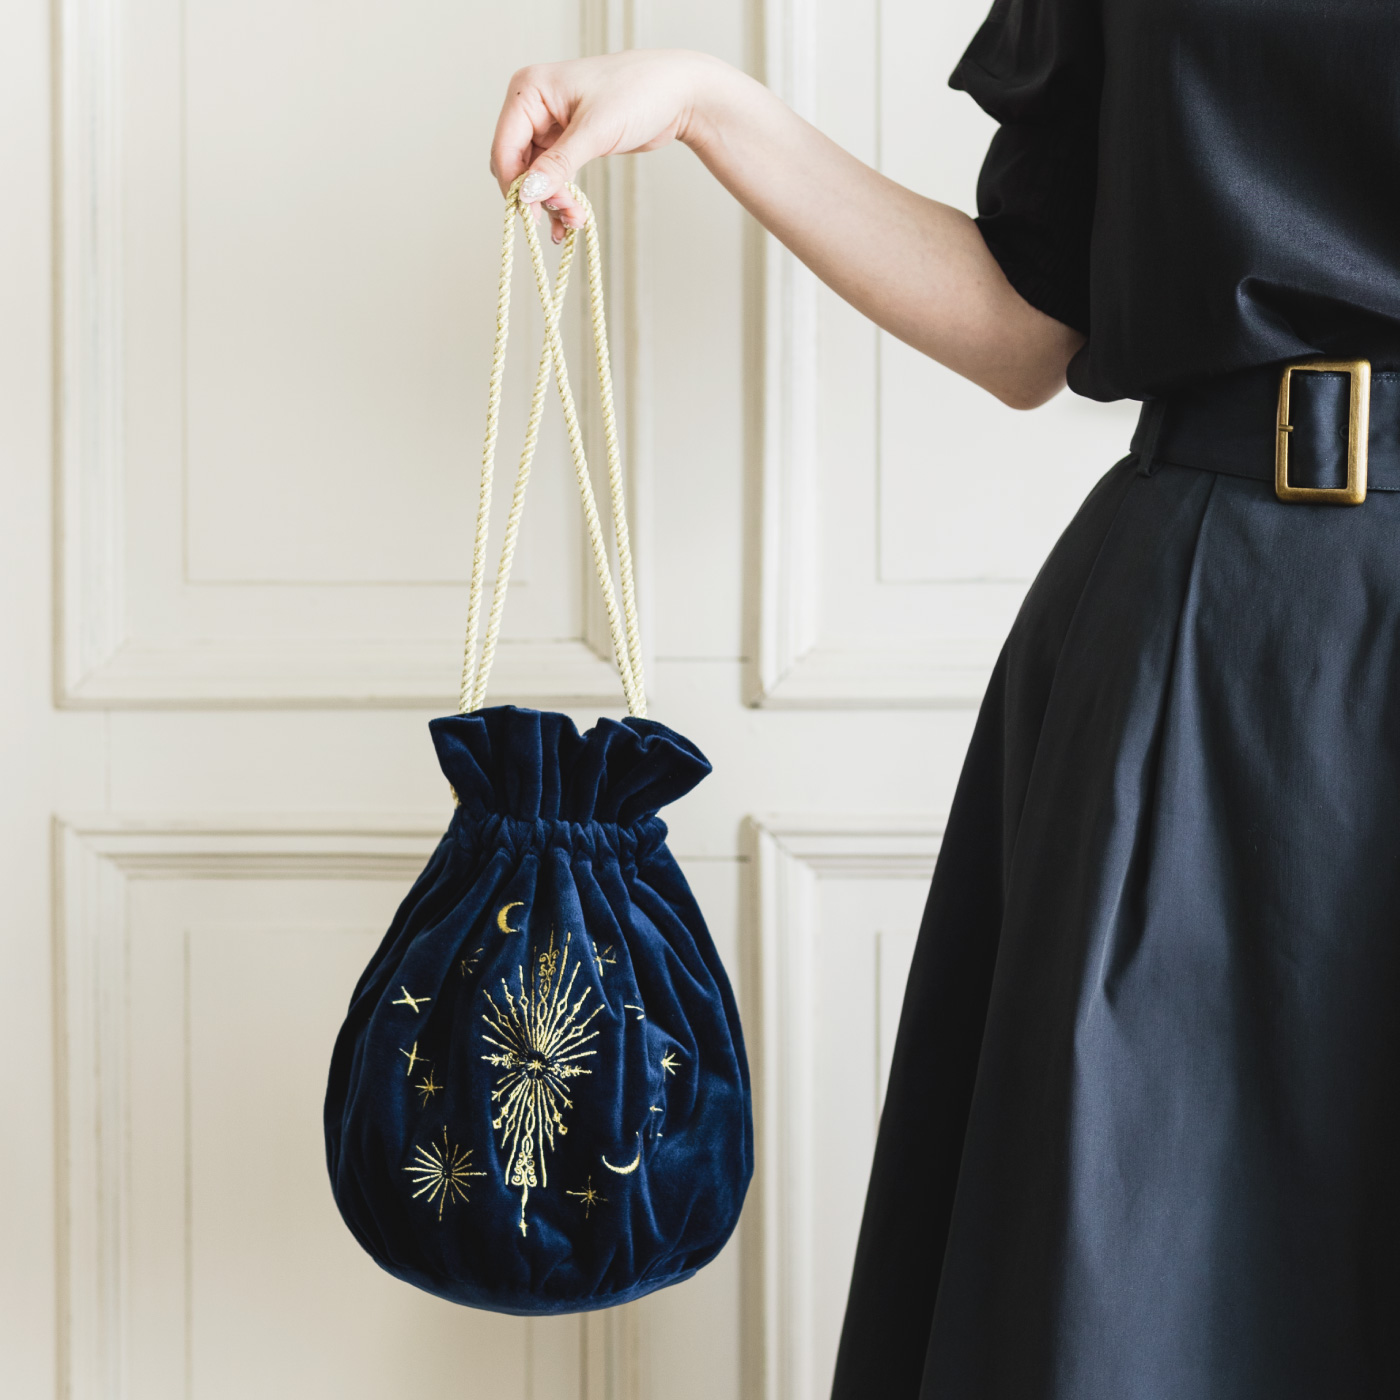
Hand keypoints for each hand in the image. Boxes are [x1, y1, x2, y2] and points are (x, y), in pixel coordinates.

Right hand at [490, 50, 728, 241]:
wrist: (677, 93)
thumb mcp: (594, 131)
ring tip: (577, 220)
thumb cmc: (637, 94)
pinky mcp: (568, 142)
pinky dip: (561, 197)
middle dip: (538, 195)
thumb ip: (558, 164)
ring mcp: (550, 125)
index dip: (515, 185)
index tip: (532, 215)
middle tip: (568, 216)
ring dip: (552, 202)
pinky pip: (553, 177)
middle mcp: (533, 105)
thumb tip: (526, 194)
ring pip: (535, 176)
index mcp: (529, 90)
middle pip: (517, 165)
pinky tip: (571, 221)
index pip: (505, 147)